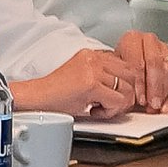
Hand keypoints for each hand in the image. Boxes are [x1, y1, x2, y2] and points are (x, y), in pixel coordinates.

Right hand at [10, 47, 137, 121]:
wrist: (34, 99)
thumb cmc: (55, 95)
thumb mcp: (83, 79)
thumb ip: (105, 77)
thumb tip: (131, 88)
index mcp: (92, 55)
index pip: (127, 66)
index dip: (125, 84)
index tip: (115, 95)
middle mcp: (94, 58)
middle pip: (132, 76)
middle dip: (127, 95)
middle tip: (111, 105)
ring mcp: (93, 69)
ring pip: (128, 89)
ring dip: (119, 104)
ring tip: (101, 108)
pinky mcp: (91, 83)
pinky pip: (117, 100)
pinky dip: (111, 111)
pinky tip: (96, 112)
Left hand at [115, 31, 167, 112]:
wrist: (123, 58)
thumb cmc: (115, 64)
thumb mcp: (113, 68)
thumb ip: (119, 78)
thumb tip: (121, 96)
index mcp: (132, 39)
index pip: (139, 63)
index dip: (140, 84)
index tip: (139, 99)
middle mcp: (149, 41)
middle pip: (155, 65)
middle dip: (154, 88)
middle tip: (151, 104)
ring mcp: (163, 49)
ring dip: (163, 92)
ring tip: (157, 107)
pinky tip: (166, 105)